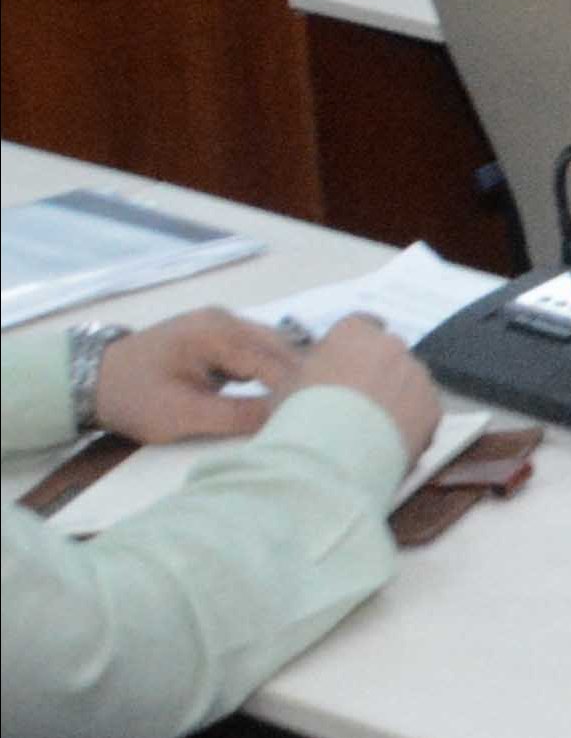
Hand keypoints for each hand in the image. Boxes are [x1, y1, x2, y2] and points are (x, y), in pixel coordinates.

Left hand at [88, 307, 330, 445]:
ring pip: (272, 347)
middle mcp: (226, 318)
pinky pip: (255, 349)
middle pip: (281, 348)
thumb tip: (287, 419)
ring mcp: (220, 322)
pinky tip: (275, 393)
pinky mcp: (214, 333)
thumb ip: (238, 416)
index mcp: (219, 332)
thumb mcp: (184, 415)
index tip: (317, 418)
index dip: (298, 391)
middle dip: (300, 380)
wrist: (86, 381)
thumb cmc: (134, 398)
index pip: (276, 363)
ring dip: (285, 375)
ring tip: (299, 406)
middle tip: (317, 413)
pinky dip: (269, 370)